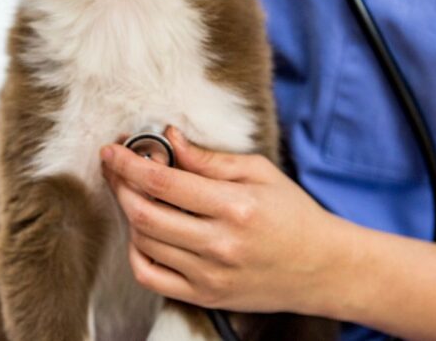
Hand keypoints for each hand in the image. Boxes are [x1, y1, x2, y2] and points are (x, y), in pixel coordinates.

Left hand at [100, 126, 349, 315]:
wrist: (324, 268)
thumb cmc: (293, 214)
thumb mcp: (259, 172)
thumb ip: (209, 159)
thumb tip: (169, 139)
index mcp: (235, 206)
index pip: (163, 182)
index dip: (128, 163)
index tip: (111, 149)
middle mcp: (220, 244)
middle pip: (144, 214)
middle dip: (119, 185)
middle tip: (115, 166)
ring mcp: (210, 275)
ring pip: (143, 243)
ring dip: (128, 214)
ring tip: (135, 193)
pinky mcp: (205, 296)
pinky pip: (150, 277)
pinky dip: (136, 252)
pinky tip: (142, 231)